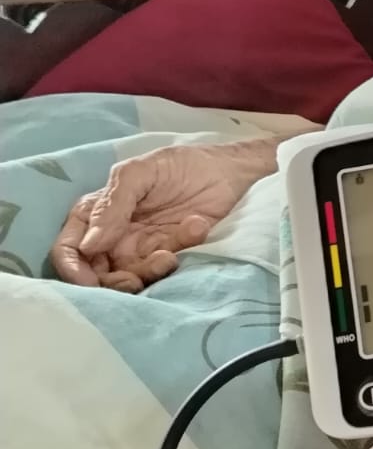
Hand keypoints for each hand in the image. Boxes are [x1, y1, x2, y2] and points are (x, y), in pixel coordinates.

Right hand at [51, 141, 272, 292]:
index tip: (87, 281)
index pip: (69, 247)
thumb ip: (112, 205)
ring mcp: (141, 249)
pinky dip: (174, 259)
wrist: (227, 172)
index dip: (71, 267)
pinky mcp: (169, 257)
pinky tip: (195, 229)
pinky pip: (162, 272)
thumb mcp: (139, 173)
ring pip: (129, 279)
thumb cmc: (179, 165)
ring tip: (168, 256)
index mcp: (96, 213)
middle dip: (110, 283)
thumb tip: (90, 245)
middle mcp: (114, 236)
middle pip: (97, 274)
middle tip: (132, 279)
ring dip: (147, 273)